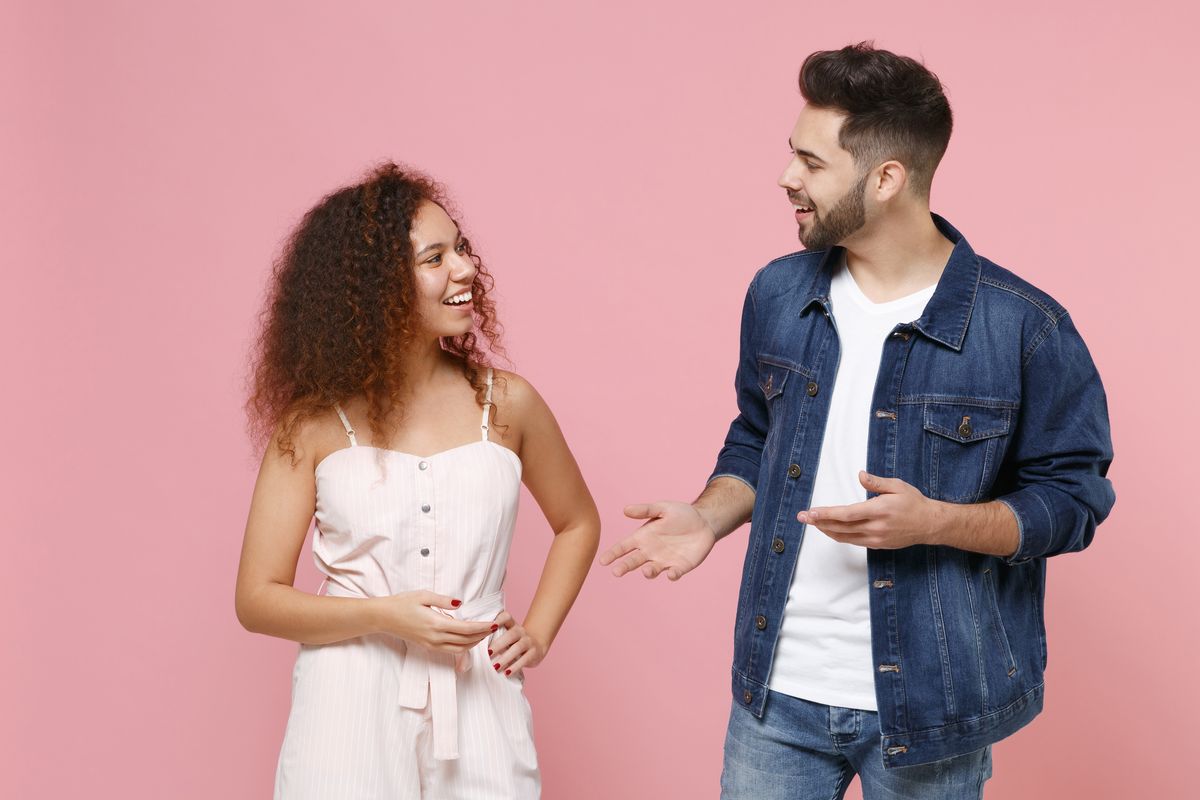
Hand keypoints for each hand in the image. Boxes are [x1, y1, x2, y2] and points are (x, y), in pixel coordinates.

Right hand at [371, 591, 497, 653]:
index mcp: (436, 624)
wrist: (384, 617)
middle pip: (466, 641)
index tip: (494, 623)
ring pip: (460, 648)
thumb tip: (460, 603)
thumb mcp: (423, 595)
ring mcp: (431, 644)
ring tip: (484, 632)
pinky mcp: (428, 647)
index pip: (466, 629)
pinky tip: (468, 638)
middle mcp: (435, 638)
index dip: (482, 627)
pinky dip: (464, 646)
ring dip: (474, 642)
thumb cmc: (402, 603)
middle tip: (494, 627)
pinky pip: (451, 650)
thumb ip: (443, 600)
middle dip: (482, 635)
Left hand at [487, 611, 545, 678]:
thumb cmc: (513, 643)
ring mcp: (528, 641)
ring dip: (505, 658)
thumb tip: (471, 646)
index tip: (489, 626)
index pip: (506, 617)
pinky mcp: (534, 652)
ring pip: (518, 648)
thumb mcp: (506, 636)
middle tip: (488, 653)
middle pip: (511, 635)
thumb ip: (493, 637)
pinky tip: (507, 673)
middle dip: (499, 644)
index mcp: (511, 625)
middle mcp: (520, 631)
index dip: (499, 619)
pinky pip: (525, 659)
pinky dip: (515, 666)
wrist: (536, 647)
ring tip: (495, 667)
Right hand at [599, 501, 718, 579]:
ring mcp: (665, 561)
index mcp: (643, 537)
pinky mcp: (680, 566)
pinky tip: (672, 573)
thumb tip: (625, 509)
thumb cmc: (680, 514)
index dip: (613, 554)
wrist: (704, 522)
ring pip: (652, 570)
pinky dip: (672, 575)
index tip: (603, 561)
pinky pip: (674, 573)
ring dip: (648, 572)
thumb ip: (645, 510)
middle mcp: (651, 552)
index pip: (624, 547)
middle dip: (624, 567)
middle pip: (633, 561)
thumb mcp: (663, 508)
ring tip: (646, 571)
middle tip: (616, 572)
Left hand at [796, 471, 944, 548]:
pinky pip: (853, 542)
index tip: (810, 512)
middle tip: (802, 517)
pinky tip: (830, 530)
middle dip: (819, 522)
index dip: (826, 514)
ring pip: (844, 537)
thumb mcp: (897, 486)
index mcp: (879, 510)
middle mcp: (875, 527)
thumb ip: (876, 482)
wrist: (930, 524)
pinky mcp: (877, 545)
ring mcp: (876, 539)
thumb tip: (860, 475)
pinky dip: (838, 536)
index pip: (846, 514)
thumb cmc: (914, 503)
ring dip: (826, 530)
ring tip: (812, 523)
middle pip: (840, 527)